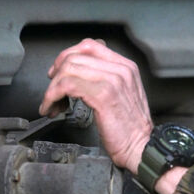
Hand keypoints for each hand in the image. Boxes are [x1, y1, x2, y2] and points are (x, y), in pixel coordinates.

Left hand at [39, 39, 152, 173]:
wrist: (142, 148)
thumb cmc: (131, 129)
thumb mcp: (124, 95)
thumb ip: (108, 80)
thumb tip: (81, 74)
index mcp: (126, 67)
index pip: (90, 46)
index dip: (68, 56)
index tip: (58, 71)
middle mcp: (121, 70)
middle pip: (75, 56)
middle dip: (56, 73)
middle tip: (51, 90)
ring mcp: (112, 81)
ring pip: (68, 70)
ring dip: (52, 88)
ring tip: (51, 104)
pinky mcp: (102, 95)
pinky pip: (67, 86)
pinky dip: (52, 97)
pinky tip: (52, 108)